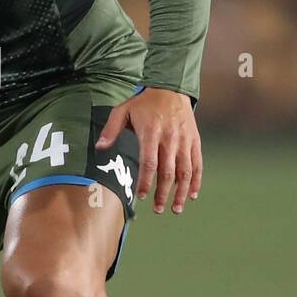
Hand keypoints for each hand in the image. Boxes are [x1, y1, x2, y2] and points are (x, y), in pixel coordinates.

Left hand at [95, 88, 201, 213]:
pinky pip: (197, 164)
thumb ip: (111, 130)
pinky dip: (196, 181)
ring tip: (176, 209)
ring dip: (181, 192)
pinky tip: (192, 195)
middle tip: (158, 209)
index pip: (149, 162)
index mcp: (151, 133)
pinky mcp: (194, 141)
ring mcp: (185, 140)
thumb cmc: (144, 102)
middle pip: (168, 172)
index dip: (146, 181)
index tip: (141, 196)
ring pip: (185, 171)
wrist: (171, 88)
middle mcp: (170, 138)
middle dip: (163, 193)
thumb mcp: (123, 110)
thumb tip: (99, 147)